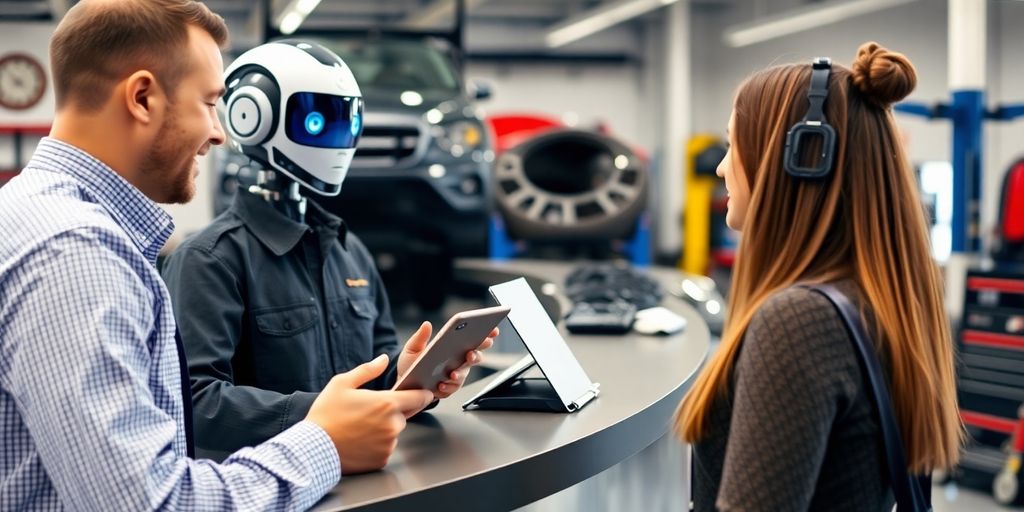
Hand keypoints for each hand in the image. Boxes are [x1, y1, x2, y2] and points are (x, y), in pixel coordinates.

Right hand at [306, 354, 433, 473]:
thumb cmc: (325, 415)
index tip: (421, 393)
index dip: (421, 394)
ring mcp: (388, 444)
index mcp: (387, 403)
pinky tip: (359, 441)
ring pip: (394, 432)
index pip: (419, 397)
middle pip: (404, 415)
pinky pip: (385, 448)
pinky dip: (376, 445)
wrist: (312, 448)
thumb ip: (367, 370)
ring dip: (384, 429)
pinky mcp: (382, 459)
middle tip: (368, 412)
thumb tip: (383, 359)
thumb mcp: (342, 384)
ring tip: (359, 427)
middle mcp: (392, 425)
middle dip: (392, 412)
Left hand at [396, 321, 497, 398]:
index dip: (486, 334)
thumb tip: (427, 324)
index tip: (493, 330)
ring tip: (452, 373)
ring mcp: (455, 375)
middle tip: (470, 354)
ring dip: (460, 373)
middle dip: (476, 355)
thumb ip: (420, 337)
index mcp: (453, 347)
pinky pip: (452, 388)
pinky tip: (441, 384)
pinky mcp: (449, 389)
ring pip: (464, 373)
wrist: (403, 385)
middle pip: (475, 356)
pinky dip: (448, 386)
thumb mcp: (412, 349)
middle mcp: (458, 361)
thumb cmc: (411, 365)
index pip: (473, 339)